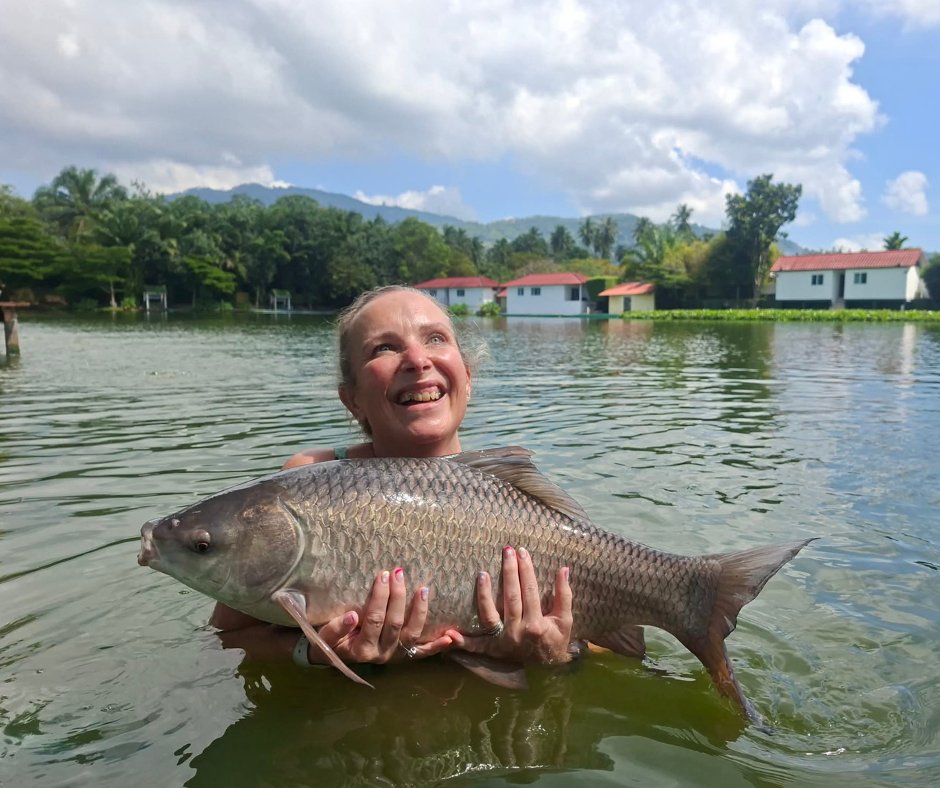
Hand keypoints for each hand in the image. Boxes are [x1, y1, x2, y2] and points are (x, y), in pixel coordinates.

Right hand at [312, 568, 452, 663]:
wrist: (334, 656)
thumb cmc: (330, 641)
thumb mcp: (325, 635)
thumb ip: (336, 628)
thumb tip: (352, 616)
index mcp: (361, 649)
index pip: (373, 619)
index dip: (380, 597)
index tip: (382, 575)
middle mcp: (381, 654)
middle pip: (394, 623)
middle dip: (397, 595)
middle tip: (397, 572)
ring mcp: (395, 655)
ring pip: (412, 634)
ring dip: (419, 611)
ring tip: (423, 589)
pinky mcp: (404, 656)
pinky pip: (422, 652)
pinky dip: (437, 646)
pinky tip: (451, 637)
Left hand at [447, 546, 572, 663]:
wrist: (549, 668)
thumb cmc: (556, 639)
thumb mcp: (565, 619)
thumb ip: (564, 595)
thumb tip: (563, 569)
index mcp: (536, 624)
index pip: (530, 591)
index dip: (526, 570)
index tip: (522, 551)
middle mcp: (518, 632)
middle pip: (511, 597)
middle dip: (510, 572)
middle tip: (507, 550)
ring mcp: (502, 641)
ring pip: (490, 615)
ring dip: (484, 594)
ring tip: (483, 574)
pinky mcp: (492, 649)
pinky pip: (475, 645)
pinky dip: (462, 642)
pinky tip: (450, 633)